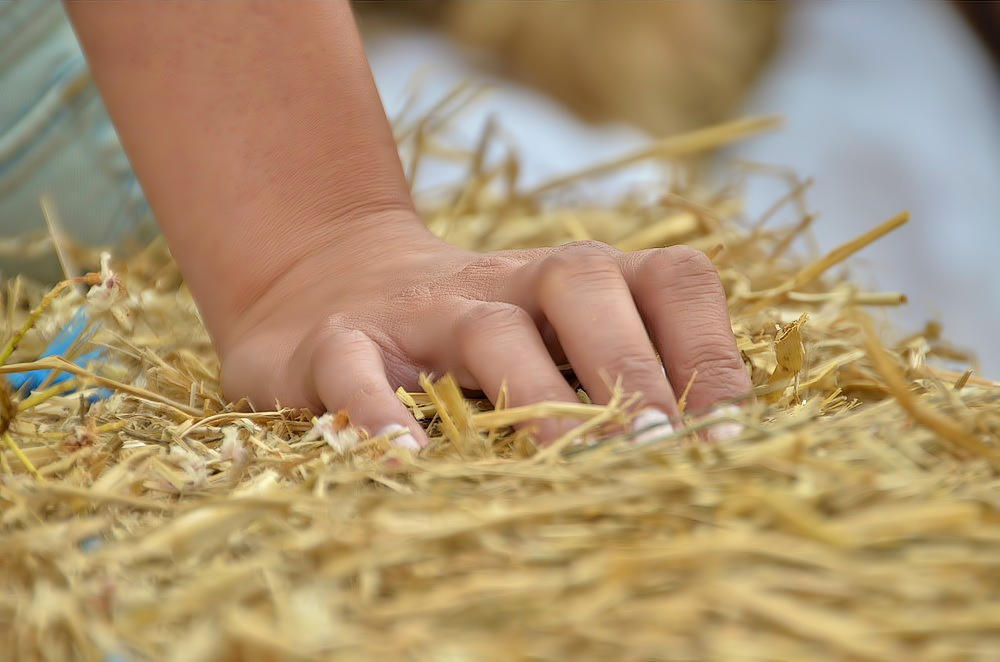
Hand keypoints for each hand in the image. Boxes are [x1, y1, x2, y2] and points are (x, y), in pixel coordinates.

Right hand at [217, 212, 751, 448]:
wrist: (332, 282)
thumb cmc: (476, 336)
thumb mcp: (556, 338)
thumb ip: (632, 377)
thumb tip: (722, 450)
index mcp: (580, 279)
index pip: (667, 280)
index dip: (708, 349)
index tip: (728, 435)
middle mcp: (509, 281)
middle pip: (582, 284)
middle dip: (630, 368)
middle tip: (662, 453)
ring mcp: (423, 308)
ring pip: (486, 330)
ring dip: (536, 397)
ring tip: (571, 469)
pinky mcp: (341, 343)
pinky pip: (360, 371)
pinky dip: (382, 414)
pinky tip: (408, 464)